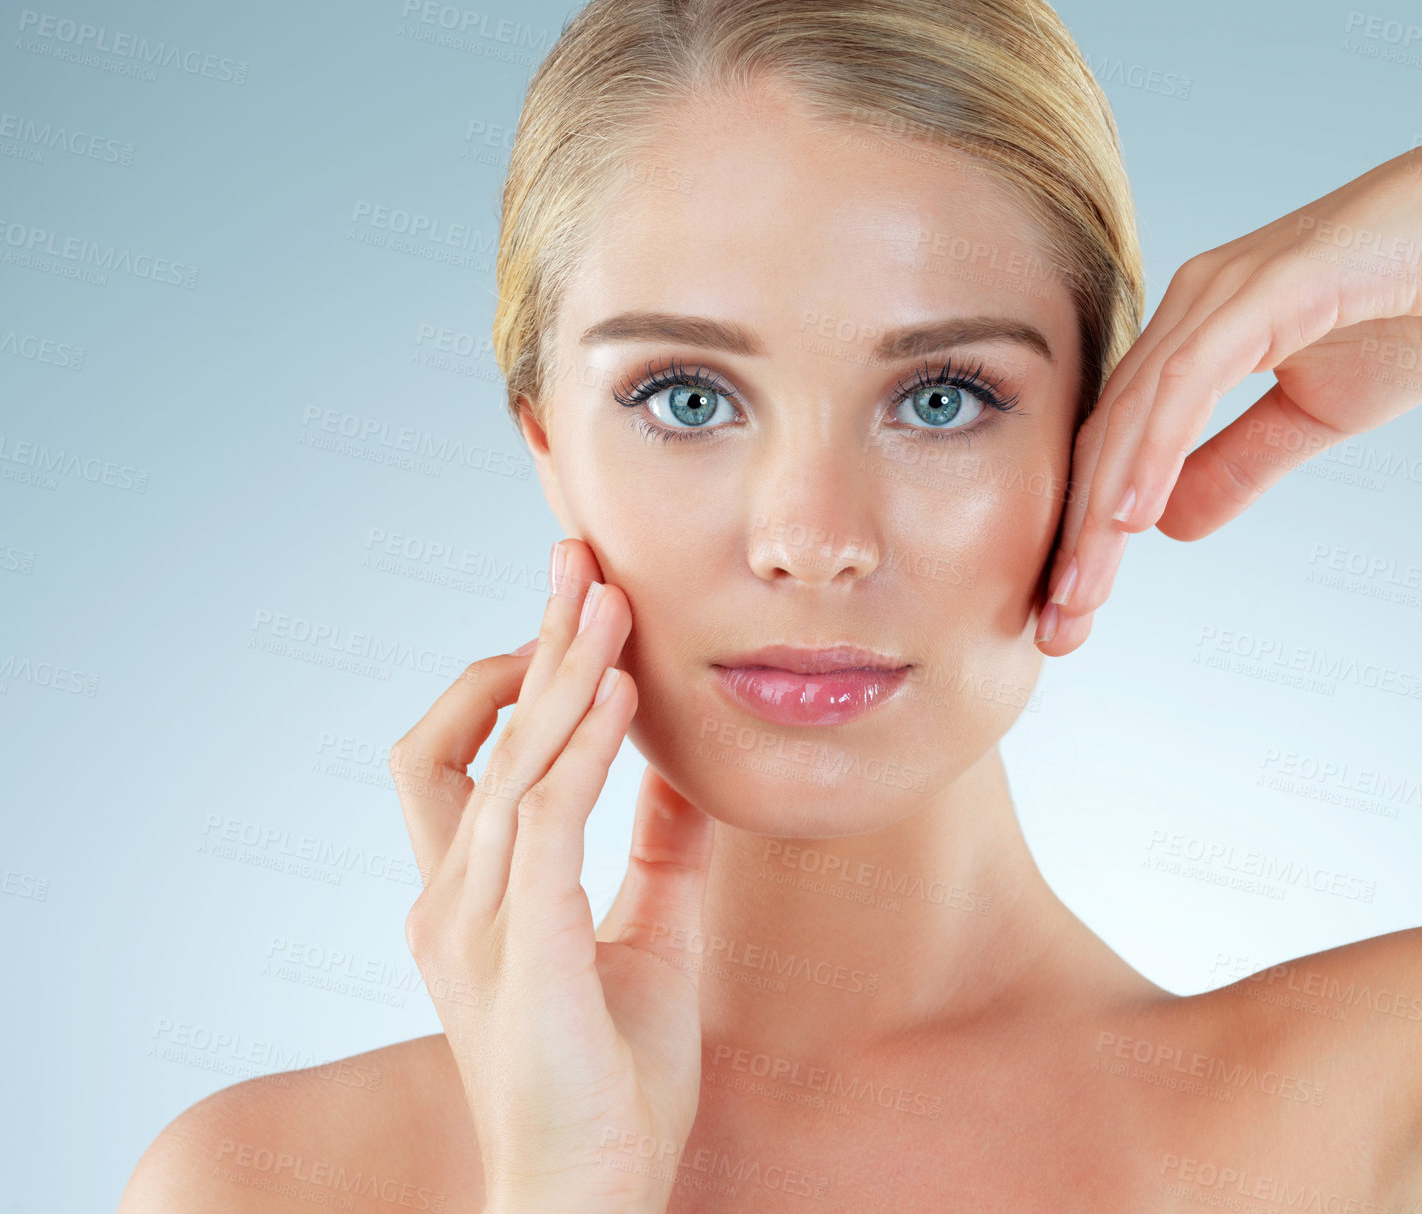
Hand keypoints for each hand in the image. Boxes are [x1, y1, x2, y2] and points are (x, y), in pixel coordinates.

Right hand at [389, 537, 715, 1213]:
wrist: (589, 1199)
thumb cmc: (612, 1086)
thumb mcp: (647, 940)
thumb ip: (655, 855)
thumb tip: (682, 772)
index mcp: (473, 899)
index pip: (469, 756)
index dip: (513, 678)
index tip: (578, 616)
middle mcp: (452, 902)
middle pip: (467, 735)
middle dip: (526, 642)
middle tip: (580, 560)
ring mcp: (473, 929)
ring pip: (505, 763)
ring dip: (560, 674)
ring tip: (611, 601)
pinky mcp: (519, 956)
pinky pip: (542, 822)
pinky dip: (580, 747)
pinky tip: (621, 694)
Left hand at [1038, 123, 1421, 652]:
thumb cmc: (1410, 310)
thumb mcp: (1310, 417)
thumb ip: (1235, 465)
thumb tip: (1168, 526)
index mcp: (1191, 337)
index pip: (1116, 445)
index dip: (1087, 528)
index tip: (1070, 607)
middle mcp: (1187, 311)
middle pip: (1106, 437)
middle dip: (1076, 536)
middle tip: (1055, 624)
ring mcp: (1218, 295)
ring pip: (1134, 415)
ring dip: (1101, 510)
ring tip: (1080, 585)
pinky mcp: (1260, 290)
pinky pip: (1189, 382)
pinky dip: (1154, 449)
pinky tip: (1130, 513)